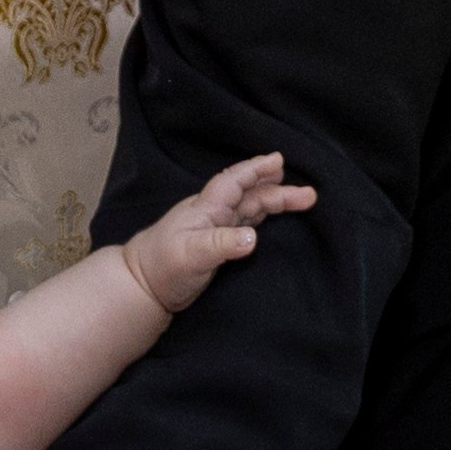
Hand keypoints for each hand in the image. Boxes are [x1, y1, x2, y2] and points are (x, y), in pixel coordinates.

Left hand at [121, 152, 315, 312]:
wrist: (141, 288)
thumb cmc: (162, 266)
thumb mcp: (191, 255)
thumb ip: (221, 245)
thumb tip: (252, 237)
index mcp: (206, 209)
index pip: (234, 181)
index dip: (255, 169)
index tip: (279, 161)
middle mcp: (212, 215)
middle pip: (250, 195)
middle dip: (277, 190)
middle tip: (309, 193)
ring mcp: (214, 231)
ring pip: (251, 209)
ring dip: (275, 204)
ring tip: (303, 202)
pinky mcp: (216, 248)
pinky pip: (246, 226)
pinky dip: (263, 220)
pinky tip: (275, 224)